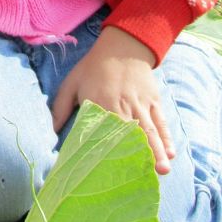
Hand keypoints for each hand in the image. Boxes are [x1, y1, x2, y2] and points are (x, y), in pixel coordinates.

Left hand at [52, 26, 175, 173]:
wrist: (122, 46)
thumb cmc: (93, 67)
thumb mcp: (72, 82)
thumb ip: (60, 107)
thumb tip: (51, 131)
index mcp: (102, 103)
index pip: (107, 131)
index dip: (112, 150)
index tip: (116, 169)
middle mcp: (124, 105)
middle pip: (134, 134)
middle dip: (142, 155)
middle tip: (149, 176)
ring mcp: (141, 104)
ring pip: (151, 130)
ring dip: (158, 150)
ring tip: (163, 169)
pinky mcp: (153, 101)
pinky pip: (161, 121)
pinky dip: (167, 137)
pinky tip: (171, 152)